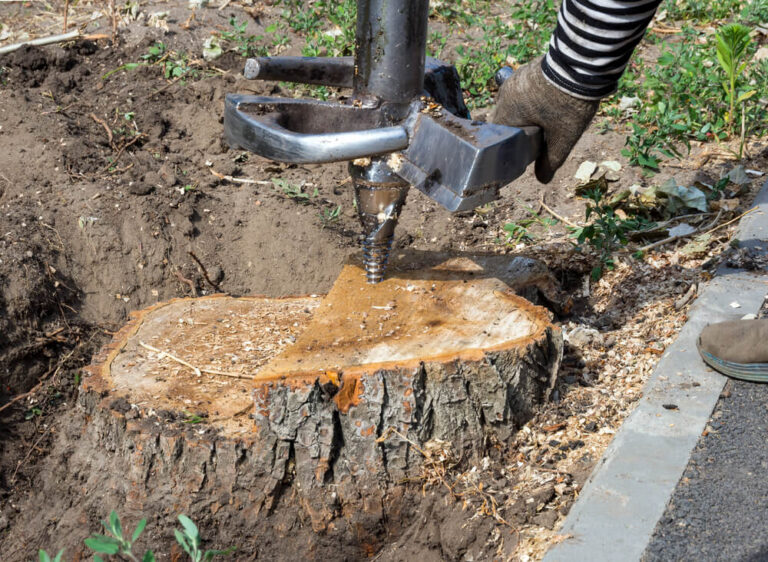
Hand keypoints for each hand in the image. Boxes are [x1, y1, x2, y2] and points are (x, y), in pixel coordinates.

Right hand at [491, 56, 599, 183]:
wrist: (584, 64)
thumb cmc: (568, 103)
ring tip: (547, 119)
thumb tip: (541, 180)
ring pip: (514, 104)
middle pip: (506, 119)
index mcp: (507, 112)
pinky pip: (523, 90)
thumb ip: (550, 161)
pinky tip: (549, 102)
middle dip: (519, 129)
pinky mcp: (527, 69)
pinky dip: (532, 99)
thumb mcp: (562, 138)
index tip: (526, 150)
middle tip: (539, 136)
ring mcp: (515, 78)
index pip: (499, 136)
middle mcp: (504, 94)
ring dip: (526, 113)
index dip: (510, 146)